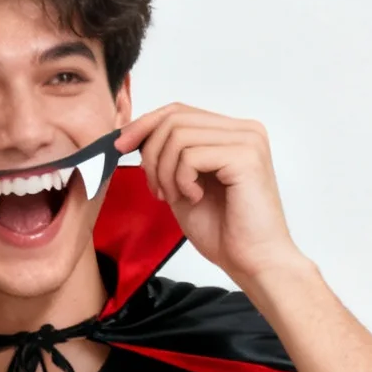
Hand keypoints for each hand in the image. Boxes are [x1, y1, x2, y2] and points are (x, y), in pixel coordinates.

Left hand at [116, 104, 303, 284]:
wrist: (252, 260)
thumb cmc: (222, 229)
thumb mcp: (181, 184)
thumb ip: (166, 157)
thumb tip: (131, 135)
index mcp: (230, 132)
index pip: (178, 111)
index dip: (143, 126)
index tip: (119, 147)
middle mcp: (244, 129)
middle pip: (174, 119)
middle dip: (151, 155)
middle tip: (156, 189)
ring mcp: (248, 140)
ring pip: (178, 136)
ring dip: (164, 172)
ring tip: (175, 197)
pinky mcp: (246, 156)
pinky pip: (190, 155)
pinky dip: (181, 180)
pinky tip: (195, 198)